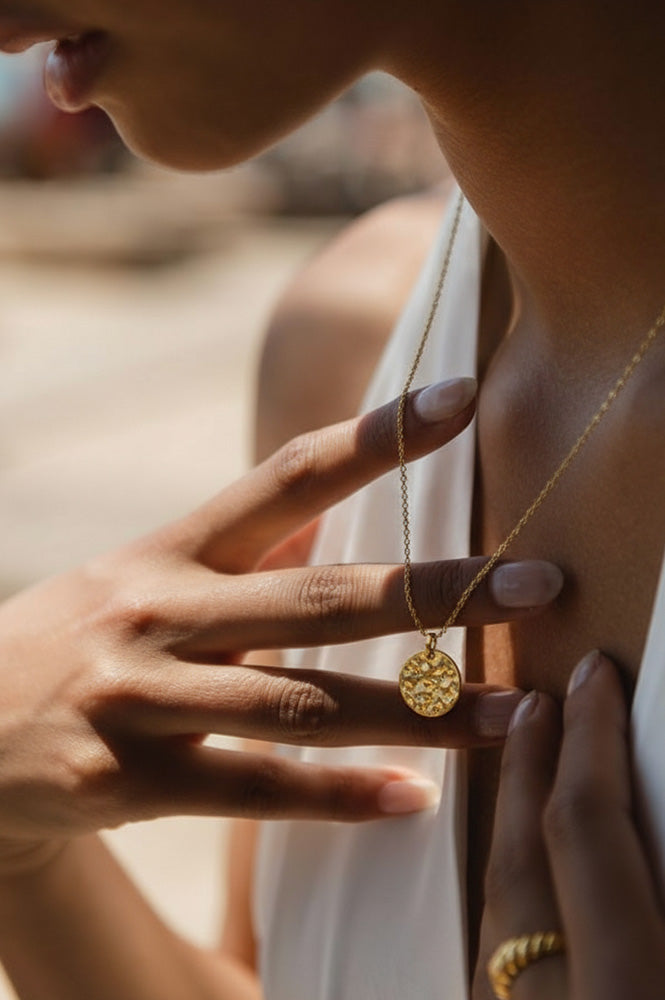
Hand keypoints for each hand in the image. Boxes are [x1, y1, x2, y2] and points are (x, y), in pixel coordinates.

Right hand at [0, 378, 561, 874]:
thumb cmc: (77, 640)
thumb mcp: (142, 575)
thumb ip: (237, 548)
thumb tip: (329, 507)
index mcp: (172, 550)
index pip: (286, 475)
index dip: (377, 437)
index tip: (462, 398)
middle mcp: (160, 613)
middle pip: (320, 596)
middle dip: (436, 591)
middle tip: (538, 583)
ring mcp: (143, 698)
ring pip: (302, 702)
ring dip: (418, 710)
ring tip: (510, 714)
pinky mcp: (130, 782)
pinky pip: (255, 790)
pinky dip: (341, 797)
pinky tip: (417, 798)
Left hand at [475, 653, 664, 999]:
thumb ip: (661, 860)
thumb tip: (645, 807)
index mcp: (624, 992)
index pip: (585, 828)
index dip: (591, 740)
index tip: (594, 678)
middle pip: (518, 863)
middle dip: (528, 770)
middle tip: (536, 704)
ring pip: (496, 920)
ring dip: (512, 838)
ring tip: (529, 776)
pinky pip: (495, 973)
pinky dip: (513, 910)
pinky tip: (530, 887)